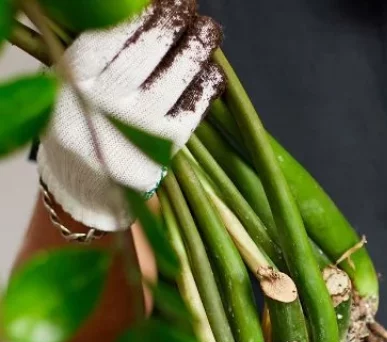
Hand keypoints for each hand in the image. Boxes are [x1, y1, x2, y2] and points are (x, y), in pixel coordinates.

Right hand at [38, 0, 223, 231]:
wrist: (83, 179)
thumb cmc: (85, 114)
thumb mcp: (79, 75)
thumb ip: (110, 47)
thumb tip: (160, 11)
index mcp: (75, 75)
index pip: (117, 31)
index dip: (149, 11)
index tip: (169, 0)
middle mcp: (102, 103)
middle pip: (149, 49)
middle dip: (177, 23)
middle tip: (192, 10)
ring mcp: (133, 130)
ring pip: (175, 77)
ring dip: (198, 48)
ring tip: (208, 32)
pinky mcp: (159, 153)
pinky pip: (192, 111)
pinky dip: (207, 87)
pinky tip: (212, 72)